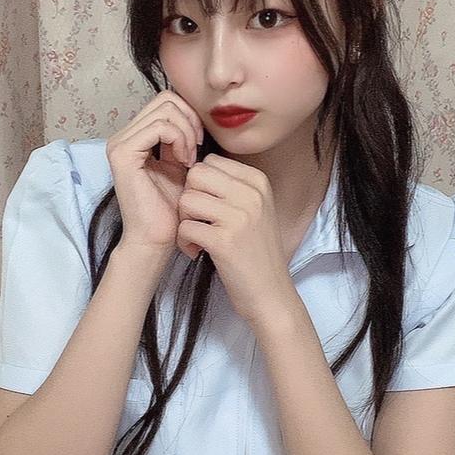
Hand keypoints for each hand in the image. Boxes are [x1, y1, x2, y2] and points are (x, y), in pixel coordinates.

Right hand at [106, 90, 203, 252]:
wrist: (157, 238)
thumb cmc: (171, 208)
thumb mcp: (181, 164)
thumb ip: (182, 139)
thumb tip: (196, 114)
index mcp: (135, 137)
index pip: (167, 101)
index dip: (189, 115)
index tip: (200, 143)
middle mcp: (123, 136)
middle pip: (166, 99)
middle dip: (190, 120)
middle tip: (197, 149)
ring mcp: (120, 144)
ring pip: (165, 109)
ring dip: (187, 131)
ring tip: (190, 159)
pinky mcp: (123, 154)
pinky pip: (159, 127)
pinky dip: (180, 140)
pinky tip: (185, 162)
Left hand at [176, 153, 294, 325]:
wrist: (270, 293)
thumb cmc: (255, 251)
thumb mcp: (255, 209)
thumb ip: (231, 186)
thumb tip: (195, 168)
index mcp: (258, 182)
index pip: (211, 161)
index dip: (200, 183)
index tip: (208, 206)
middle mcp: (251, 194)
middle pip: (196, 175)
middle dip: (189, 197)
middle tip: (197, 219)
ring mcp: (239, 217)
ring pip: (186, 199)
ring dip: (184, 220)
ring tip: (197, 237)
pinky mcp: (224, 241)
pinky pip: (184, 227)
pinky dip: (184, 242)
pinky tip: (197, 251)